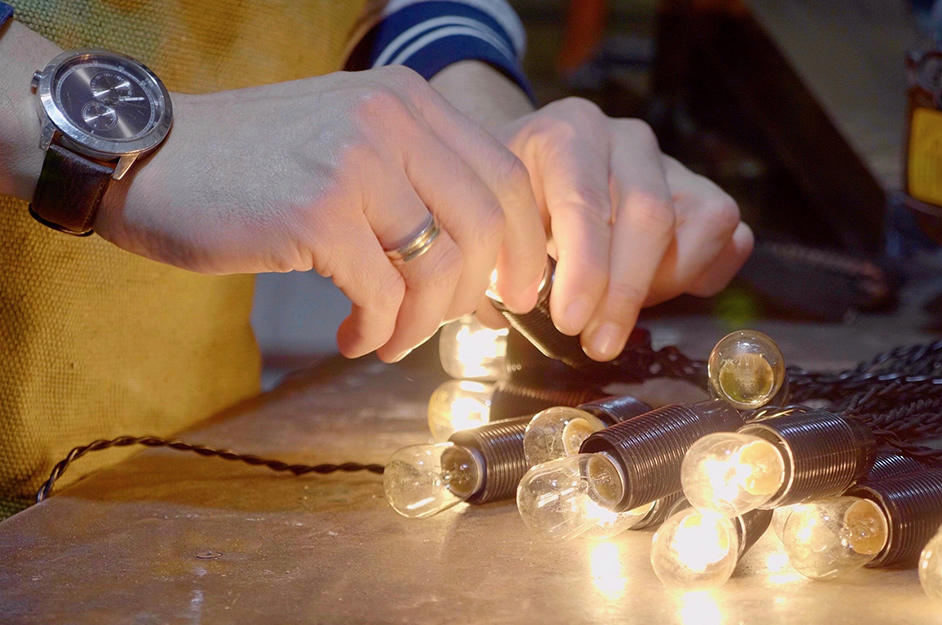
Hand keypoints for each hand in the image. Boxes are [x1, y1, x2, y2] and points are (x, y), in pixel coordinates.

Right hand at [94, 66, 547, 361]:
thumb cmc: (251, 165)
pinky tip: (353, 337)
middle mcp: (391, 119)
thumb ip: (414, 183)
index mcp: (409, 100)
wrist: (146, 155)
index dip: (526, 245)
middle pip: (488, 224)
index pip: (507, 176)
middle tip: (455, 327)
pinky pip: (383, 294)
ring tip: (390, 339)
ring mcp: (355, 163)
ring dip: (422, 323)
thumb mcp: (348, 143)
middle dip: (479, 293)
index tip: (516, 292)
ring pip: (439, 267)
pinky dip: (379, 330)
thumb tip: (477, 265)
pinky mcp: (317, 214)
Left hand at [489, 97, 753, 360]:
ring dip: (663, 284)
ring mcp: (672, 163)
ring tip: (615, 311)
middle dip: (626, 292)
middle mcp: (627, 138)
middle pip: (651, 214)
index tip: (571, 323)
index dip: (584, 269)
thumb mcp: (494, 221)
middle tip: (598, 343)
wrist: (533, 171)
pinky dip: (700, 276)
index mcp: (568, 132)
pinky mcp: (703, 192)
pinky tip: (656, 292)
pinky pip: (728, 239)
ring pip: (700, 225)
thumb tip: (524, 300)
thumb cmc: (512, 205)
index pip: (585, 202)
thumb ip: (504, 257)